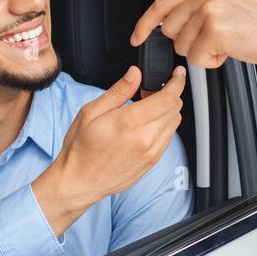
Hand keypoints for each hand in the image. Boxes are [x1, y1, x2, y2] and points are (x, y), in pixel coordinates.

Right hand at [33, 65, 186, 236]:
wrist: (79, 181)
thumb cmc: (81, 149)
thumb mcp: (91, 112)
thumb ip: (118, 91)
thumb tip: (135, 73)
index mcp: (129, 123)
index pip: (167, 98)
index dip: (176, 82)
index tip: (177, 74)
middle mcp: (145, 139)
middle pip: (174, 108)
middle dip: (169, 93)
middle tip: (150, 90)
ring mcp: (151, 153)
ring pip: (174, 123)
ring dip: (168, 109)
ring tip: (147, 107)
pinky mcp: (152, 162)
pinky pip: (168, 137)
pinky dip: (164, 125)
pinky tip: (147, 123)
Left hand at [129, 0, 256, 69]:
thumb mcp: (224, 6)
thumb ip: (197, 10)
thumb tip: (171, 27)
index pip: (162, 4)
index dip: (145, 23)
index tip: (136, 37)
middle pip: (170, 31)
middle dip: (187, 43)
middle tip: (214, 41)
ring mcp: (209, 12)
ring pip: (182, 48)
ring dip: (202, 54)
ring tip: (227, 44)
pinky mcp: (215, 31)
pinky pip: (196, 60)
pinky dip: (212, 62)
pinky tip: (230, 51)